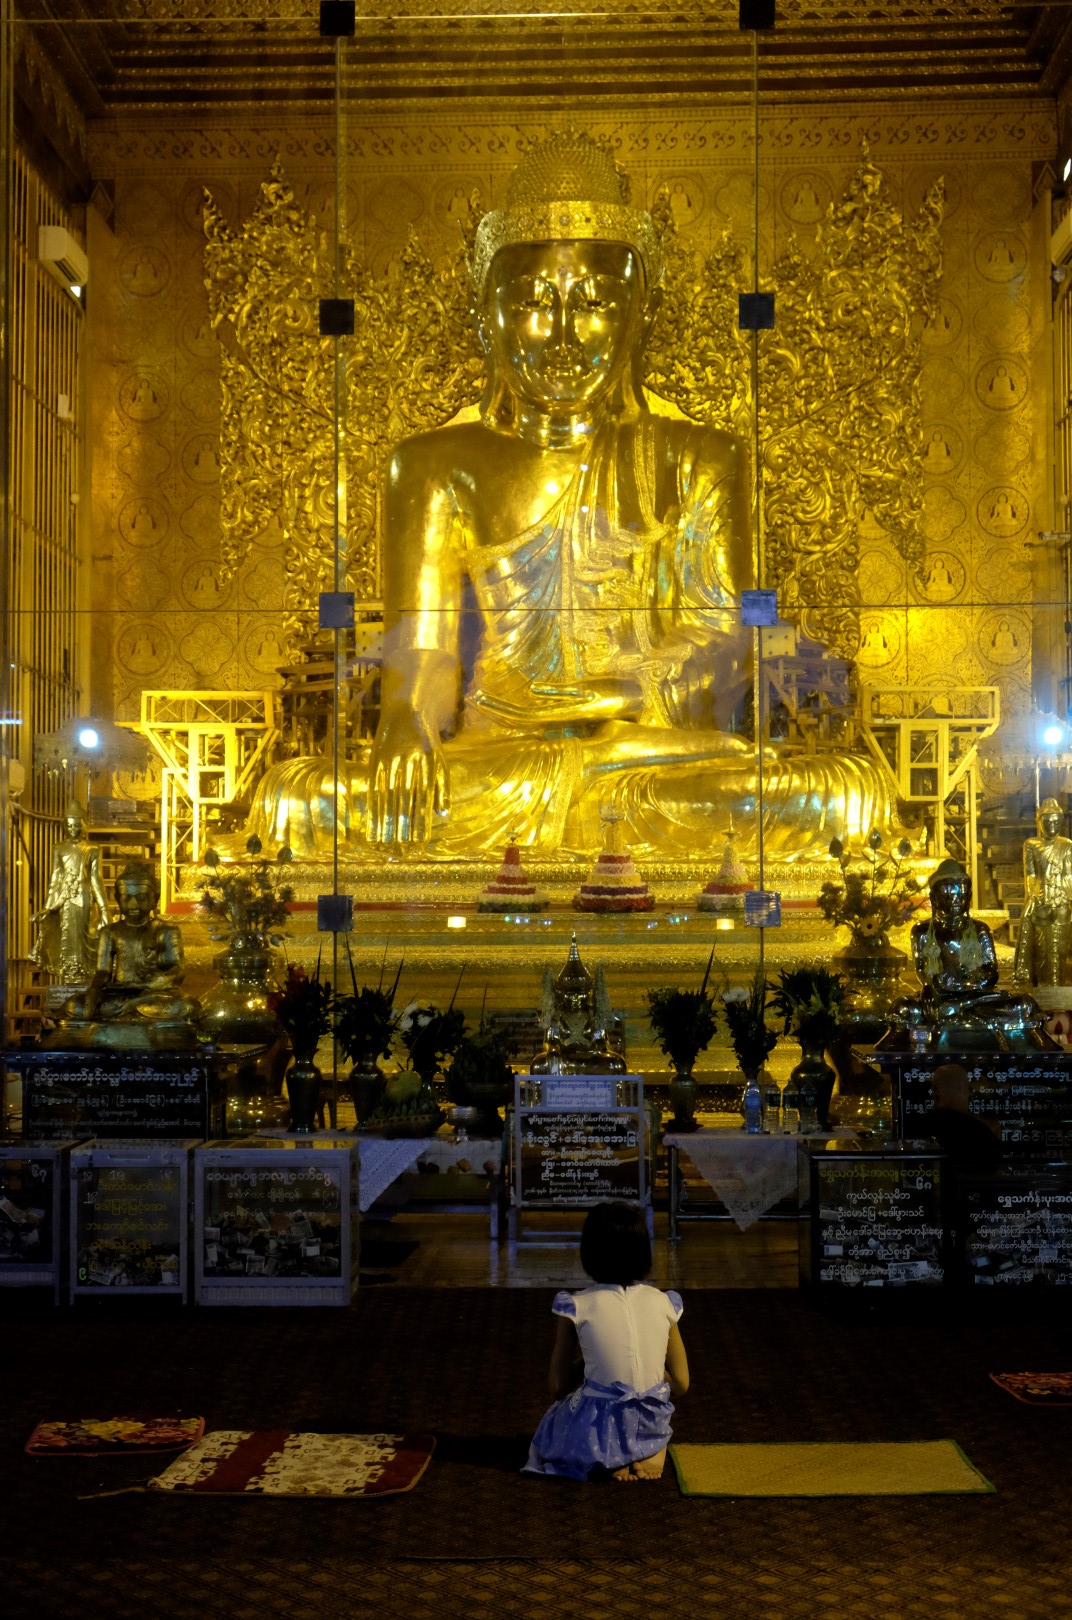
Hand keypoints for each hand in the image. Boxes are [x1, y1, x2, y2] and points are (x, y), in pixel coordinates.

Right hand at [366, 704, 449, 843]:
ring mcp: (390, 761)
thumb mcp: (439, 761)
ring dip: (385, 821)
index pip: (424, 798)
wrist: (406, 711)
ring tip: (384, 842)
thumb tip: (442, 815)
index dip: (420, 821)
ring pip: (387, 796)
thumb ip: (442, 788)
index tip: (419, 842)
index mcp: (428, 763)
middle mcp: (409, 762)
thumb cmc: (427, 742)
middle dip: (402, 825)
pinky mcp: (376, 760)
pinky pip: (373, 789)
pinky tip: (372, 823)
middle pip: (405, 800)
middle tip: (400, 847)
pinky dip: (373, 808)